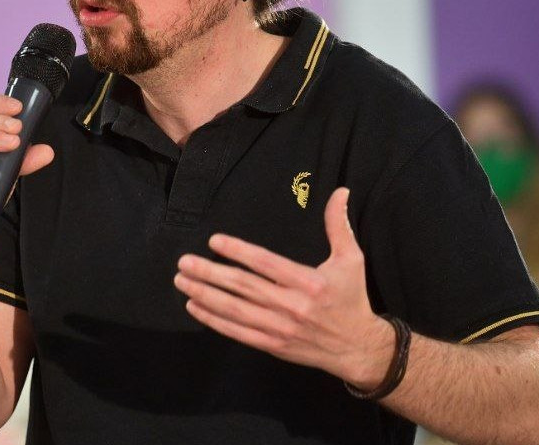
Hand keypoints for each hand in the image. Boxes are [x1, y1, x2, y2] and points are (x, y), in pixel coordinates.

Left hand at [173, 187, 393, 386]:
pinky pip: (237, 332)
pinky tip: (195, 306)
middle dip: (210, 273)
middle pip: (243, 287)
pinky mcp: (273, 345)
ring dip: (205, 294)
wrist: (357, 347)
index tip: (214, 241)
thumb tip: (340, 191)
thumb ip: (338, 225)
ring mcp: (280, 328)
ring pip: (235, 310)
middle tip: (184, 262)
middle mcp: (292, 306)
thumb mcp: (351, 259)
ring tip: (181, 280)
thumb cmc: (352, 298)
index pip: (266, 264)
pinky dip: (214, 320)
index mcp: (309, 282)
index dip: (239, 251)